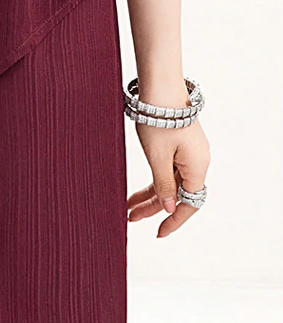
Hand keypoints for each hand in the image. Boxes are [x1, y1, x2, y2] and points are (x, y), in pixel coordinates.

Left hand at [127, 86, 210, 237]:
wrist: (160, 89)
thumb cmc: (159, 121)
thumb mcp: (158, 158)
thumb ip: (164, 185)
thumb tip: (171, 208)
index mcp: (197, 166)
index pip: (190, 203)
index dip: (174, 220)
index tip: (159, 233)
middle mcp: (196, 162)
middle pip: (177, 194)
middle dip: (153, 209)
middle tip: (130, 219)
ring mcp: (188, 154)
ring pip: (170, 184)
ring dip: (149, 197)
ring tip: (127, 209)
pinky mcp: (178, 147)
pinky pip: (167, 171)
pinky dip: (152, 183)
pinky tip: (136, 192)